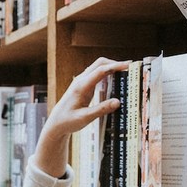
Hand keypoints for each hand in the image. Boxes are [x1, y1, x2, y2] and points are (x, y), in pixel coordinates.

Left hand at [33, 58, 126, 177]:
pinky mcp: (84, 85)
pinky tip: (116, 80)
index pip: (101, 70)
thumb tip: (118, 102)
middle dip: (115, 63)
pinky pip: (98, 74)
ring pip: (99, 67)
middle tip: (131, 67)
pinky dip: (108, 73)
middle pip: (100, 63)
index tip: (129, 65)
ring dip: (112, 67)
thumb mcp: (85, 118)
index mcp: (81, 86)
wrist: (56, 123)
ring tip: (126, 72)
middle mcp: (81, 80)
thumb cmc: (68, 121)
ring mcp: (82, 81)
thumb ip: (101, 110)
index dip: (115, 66)